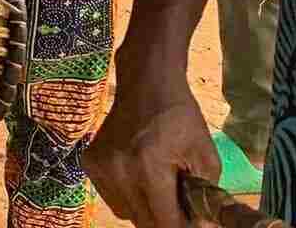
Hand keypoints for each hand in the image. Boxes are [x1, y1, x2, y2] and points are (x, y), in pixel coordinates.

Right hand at [87, 90, 217, 227]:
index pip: (164, 223)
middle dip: (165, 219)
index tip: (192, 220)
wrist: (146, 83)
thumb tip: (201, 226)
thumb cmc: (180, 117)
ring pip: (125, 213)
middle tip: (178, 204)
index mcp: (149, 169)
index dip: (182, 226)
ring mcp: (100, 167)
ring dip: (144, 209)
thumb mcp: (205, 156)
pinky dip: (127, 195)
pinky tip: (138, 174)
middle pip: (144, 222)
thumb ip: (205, 197)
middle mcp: (119, 171)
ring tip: (157, 186)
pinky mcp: (90, 162)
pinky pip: (111, 197)